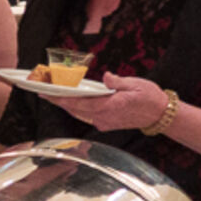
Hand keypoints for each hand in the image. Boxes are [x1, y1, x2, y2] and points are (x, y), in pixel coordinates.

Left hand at [47, 72, 172, 132]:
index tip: (46, 93)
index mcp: (110, 106)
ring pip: (79, 113)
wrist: (161, 116)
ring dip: (65, 104)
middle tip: (40, 90)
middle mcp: (103, 117)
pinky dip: (76, 107)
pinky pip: (86, 115)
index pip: (79, 103)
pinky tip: (69, 99)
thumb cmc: (150, 97)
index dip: (60, 99)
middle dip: (57, 100)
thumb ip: (117, 82)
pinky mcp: (106, 123)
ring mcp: (104, 122)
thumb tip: (105, 77)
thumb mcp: (136, 85)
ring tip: (49, 93)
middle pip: (74, 109)